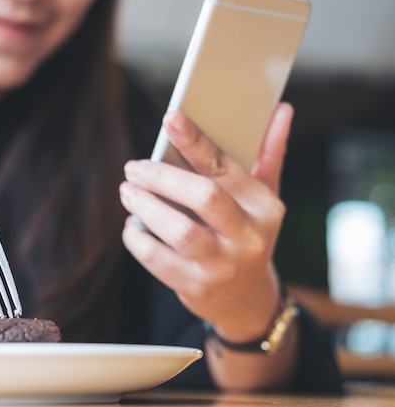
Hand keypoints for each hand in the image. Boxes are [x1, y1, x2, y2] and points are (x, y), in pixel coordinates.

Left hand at [120, 104, 292, 342]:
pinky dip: (137, 239)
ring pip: (179, 231)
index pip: (225, 166)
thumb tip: (282, 109)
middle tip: (132, 168)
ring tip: (127, 192)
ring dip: (145, 206)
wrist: (246, 299)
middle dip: (161, 177)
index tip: (170, 118)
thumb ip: (269, 154)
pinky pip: (157, 259)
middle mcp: (248, 236)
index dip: (196, 140)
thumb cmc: (248, 234)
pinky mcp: (196, 286)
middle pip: (203, 197)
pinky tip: (132, 226)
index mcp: (264, 206)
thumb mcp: (264, 197)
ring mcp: (222, 264)